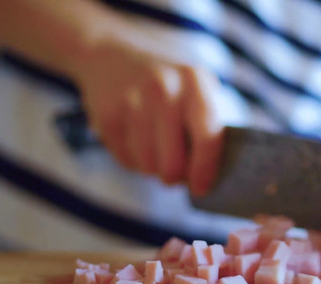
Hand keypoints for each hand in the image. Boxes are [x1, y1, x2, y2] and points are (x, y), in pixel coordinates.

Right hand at [75, 37, 222, 194]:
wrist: (109, 58)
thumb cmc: (167, 85)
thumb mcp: (196, 90)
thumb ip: (209, 125)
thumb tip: (213, 176)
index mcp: (195, 82)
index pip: (207, 137)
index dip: (205, 169)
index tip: (201, 189)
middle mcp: (164, 87)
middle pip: (173, 163)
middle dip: (175, 177)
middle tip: (175, 174)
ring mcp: (132, 100)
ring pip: (148, 165)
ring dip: (153, 169)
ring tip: (155, 152)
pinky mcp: (107, 114)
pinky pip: (125, 159)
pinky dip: (133, 160)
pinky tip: (135, 141)